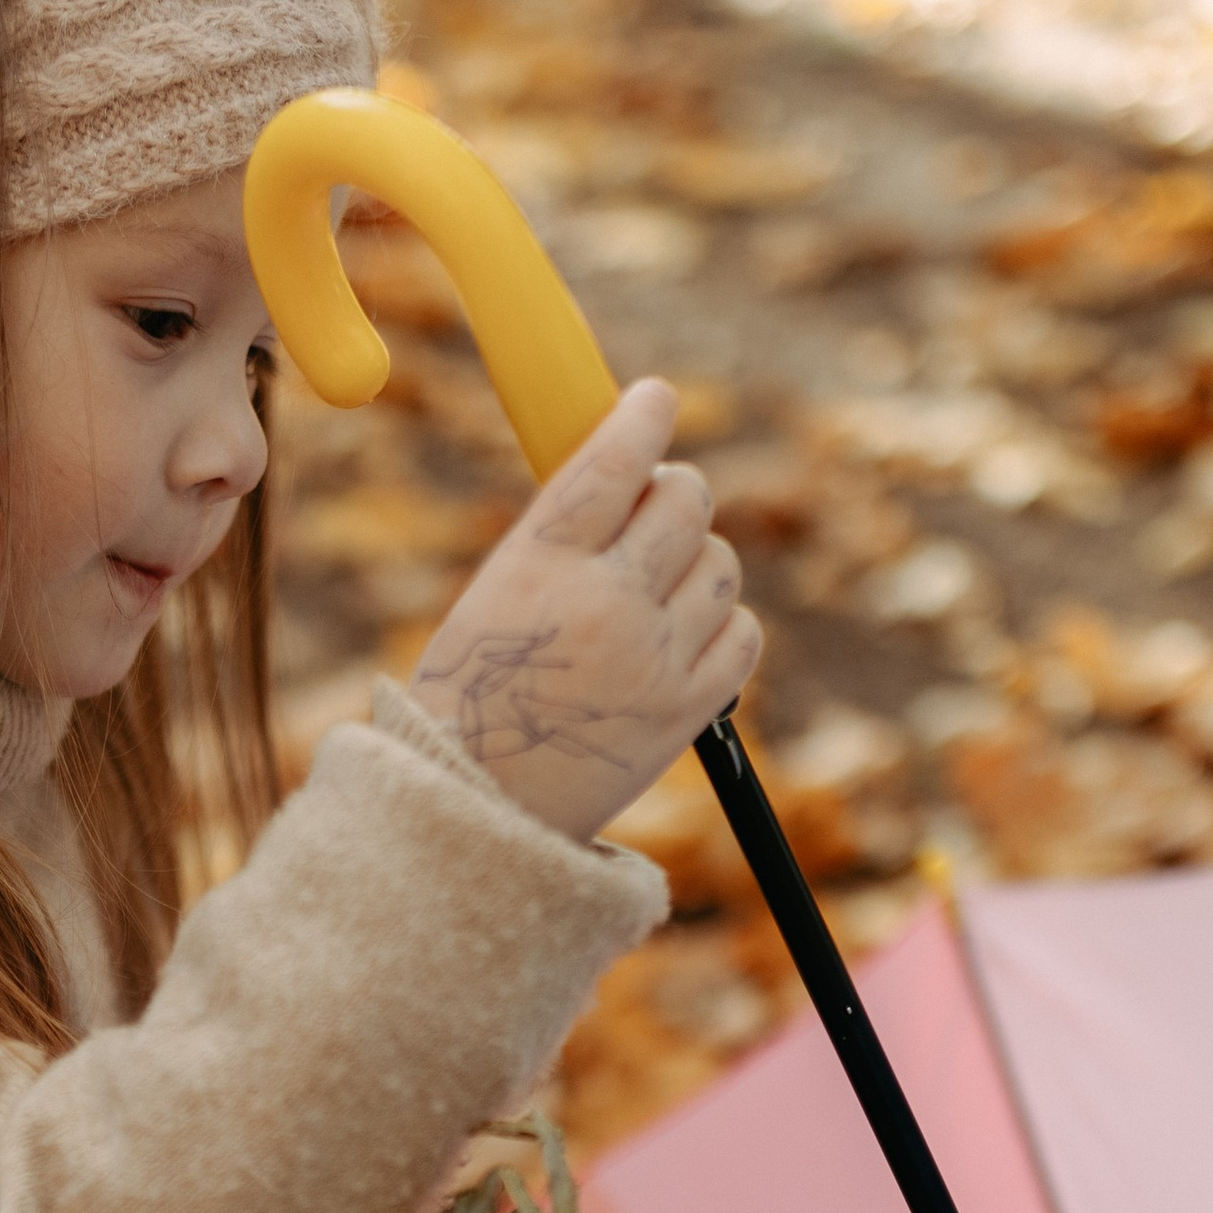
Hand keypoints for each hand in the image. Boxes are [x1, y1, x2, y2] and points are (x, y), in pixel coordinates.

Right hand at [404, 378, 759, 842]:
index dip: (642, 418)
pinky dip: (723, 626)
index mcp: (539, 563)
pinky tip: (684, 637)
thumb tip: (627, 480)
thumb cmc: (470, 701)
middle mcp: (605, 602)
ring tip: (658, 589)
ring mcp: (653, 657)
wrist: (473, 813)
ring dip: (697, 562)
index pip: (612, 461)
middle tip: (654, 511)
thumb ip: (558, 541)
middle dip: (675, 494)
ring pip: (720, 564)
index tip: (654, 399)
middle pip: (685, 501)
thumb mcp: (491, 599)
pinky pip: (742, 634)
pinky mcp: (686, 709)